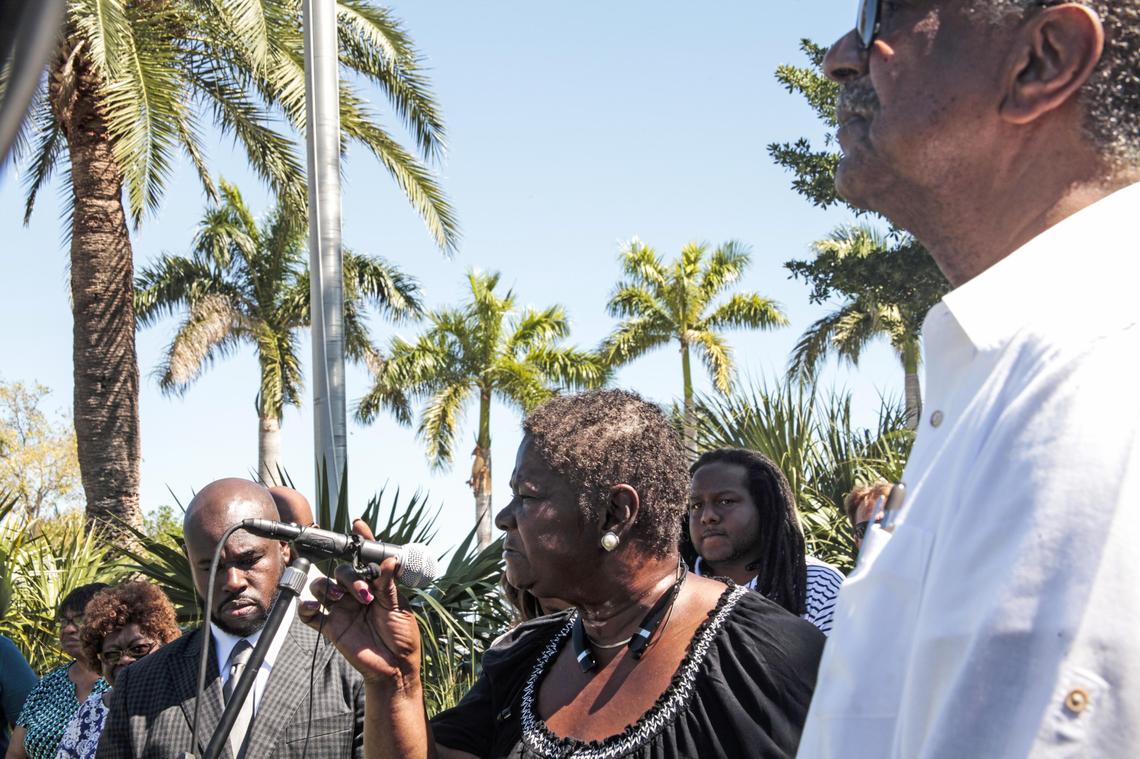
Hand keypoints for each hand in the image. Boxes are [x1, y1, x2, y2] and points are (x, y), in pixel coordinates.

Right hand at [297, 518, 421, 688]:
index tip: (358, 524)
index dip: (361, 541)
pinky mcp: (331, 626)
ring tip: (338, 597)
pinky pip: (310, 614)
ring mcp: (342, 609)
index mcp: (375, 585)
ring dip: (327, 587)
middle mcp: (356, 593)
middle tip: (364, 593)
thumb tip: (391, 559)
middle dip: (349, 576)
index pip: (366, 559)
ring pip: (322, 586)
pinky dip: (306, 608)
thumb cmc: (402, 636)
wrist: (395, 667)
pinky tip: (313, 607)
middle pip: (342, 571)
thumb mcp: (399, 607)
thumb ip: (389, 584)